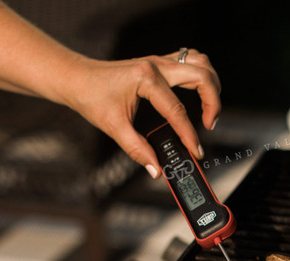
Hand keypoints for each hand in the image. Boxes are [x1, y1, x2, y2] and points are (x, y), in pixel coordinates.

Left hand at [60, 49, 220, 178]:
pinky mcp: (159, 63)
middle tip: (209, 125)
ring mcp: (159, 61)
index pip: (178, 111)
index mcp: (146, 79)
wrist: (76, 78)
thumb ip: (137, 150)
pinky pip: (190, 61)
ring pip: (200, 63)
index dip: (189, 135)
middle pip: (202, 76)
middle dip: (213, 103)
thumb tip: (156, 169)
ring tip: (210, 108)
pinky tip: (199, 92)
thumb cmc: (90, 96)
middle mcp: (157, 66)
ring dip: (211, 84)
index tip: (196, 152)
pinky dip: (201, 75)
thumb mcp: (113, 127)